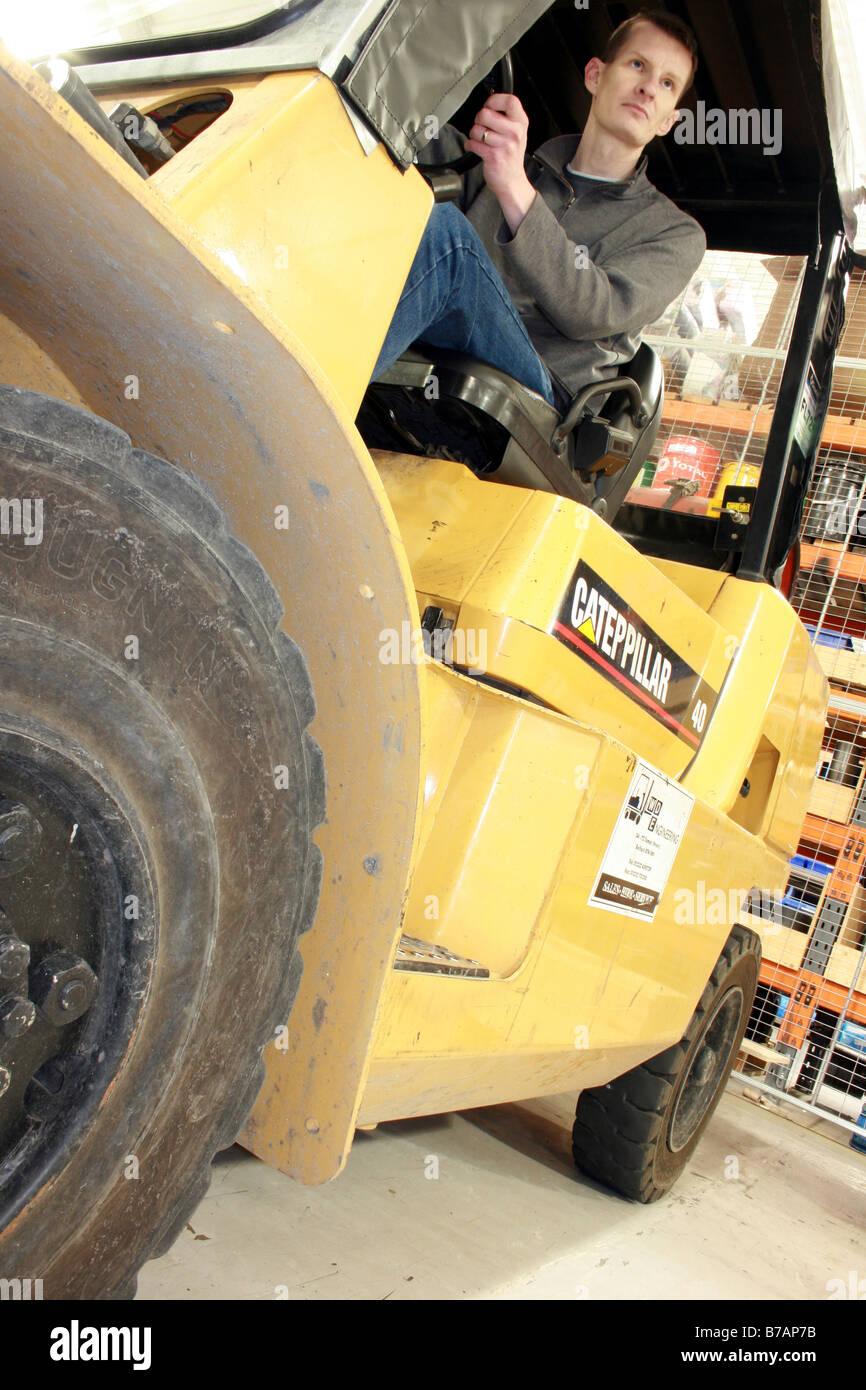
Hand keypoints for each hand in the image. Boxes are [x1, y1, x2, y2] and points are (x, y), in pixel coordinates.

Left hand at [465, 92, 535, 232]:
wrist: (512, 181)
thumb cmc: (511, 156)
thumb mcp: (517, 132)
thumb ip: (507, 117)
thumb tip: (489, 104)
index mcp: (521, 122)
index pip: (509, 100)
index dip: (494, 100)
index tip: (489, 106)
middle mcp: (515, 132)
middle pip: (486, 113)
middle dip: (478, 119)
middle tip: (482, 126)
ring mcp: (505, 145)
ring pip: (477, 129)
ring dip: (474, 135)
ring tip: (480, 140)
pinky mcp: (493, 156)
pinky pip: (473, 143)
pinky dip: (470, 145)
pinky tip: (476, 148)